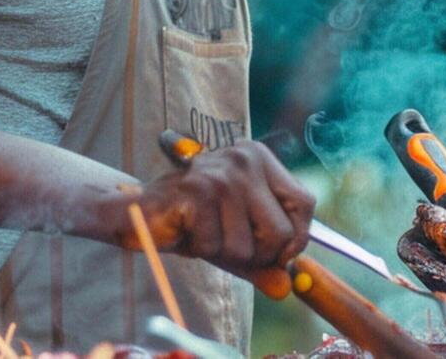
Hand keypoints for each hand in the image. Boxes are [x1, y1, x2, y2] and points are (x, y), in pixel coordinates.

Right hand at [125, 139, 314, 276]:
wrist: (141, 212)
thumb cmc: (194, 221)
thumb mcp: (238, 239)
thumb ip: (266, 262)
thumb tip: (287, 288)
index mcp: (259, 158)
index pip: (305, 202)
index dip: (297, 237)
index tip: (278, 253)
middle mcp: (244, 159)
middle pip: (281, 231)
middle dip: (258, 254)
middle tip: (228, 242)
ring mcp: (221, 175)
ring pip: (248, 245)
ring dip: (224, 252)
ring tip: (204, 230)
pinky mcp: (198, 192)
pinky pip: (217, 246)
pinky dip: (202, 248)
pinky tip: (188, 229)